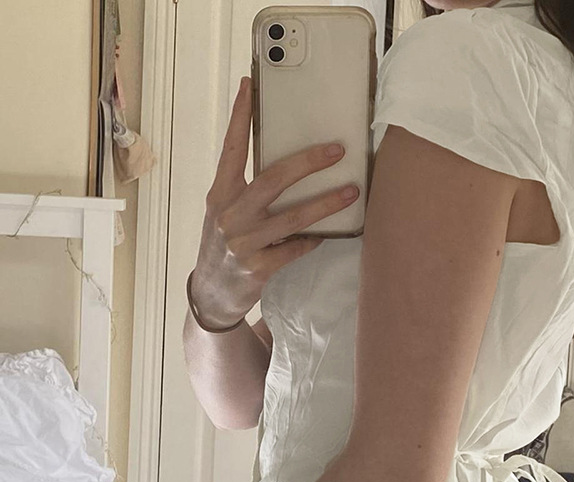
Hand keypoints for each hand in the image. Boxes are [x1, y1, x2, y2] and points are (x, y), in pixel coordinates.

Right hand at [191, 75, 360, 328]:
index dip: (238, 117)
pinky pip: (295, 248)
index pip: (230, 149)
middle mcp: (229, 214)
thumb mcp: (225, 214)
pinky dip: (312, 240)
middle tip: (337, 149)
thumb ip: (245, 191)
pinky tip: (326, 235)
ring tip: (352, 192)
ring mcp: (243, 242)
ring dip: (326, 203)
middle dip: (307, 162)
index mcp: (219, 194)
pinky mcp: (258, 267)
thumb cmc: (224, 246)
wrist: (211, 295)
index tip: (248, 86)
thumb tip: (286, 167)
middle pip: (272, 180)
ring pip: (292, 217)